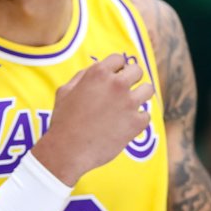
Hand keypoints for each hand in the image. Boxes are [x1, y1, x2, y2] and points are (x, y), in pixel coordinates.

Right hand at [31, 53, 153, 184]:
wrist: (67, 151)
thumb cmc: (63, 121)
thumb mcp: (64, 91)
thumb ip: (83, 76)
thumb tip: (98, 67)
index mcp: (98, 73)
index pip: (119, 58)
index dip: (116, 68)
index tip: (114, 77)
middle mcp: (116, 84)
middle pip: (137, 71)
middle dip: (131, 79)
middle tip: (122, 92)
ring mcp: (129, 103)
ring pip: (148, 90)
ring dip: (139, 96)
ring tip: (127, 106)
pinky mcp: (137, 122)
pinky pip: (145, 115)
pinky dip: (136, 120)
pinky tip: (122, 126)